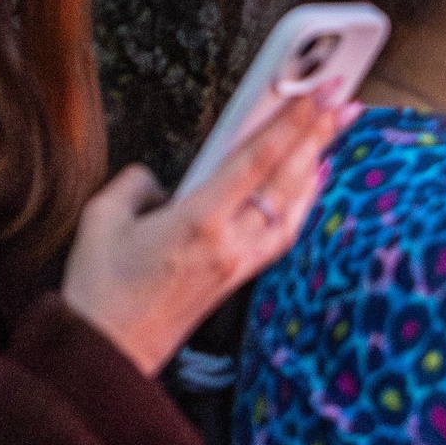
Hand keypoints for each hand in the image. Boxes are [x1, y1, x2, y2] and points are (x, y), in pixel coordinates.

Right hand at [62, 93, 351, 375]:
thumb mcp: (99, 220)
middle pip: (287, 178)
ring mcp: (240, 261)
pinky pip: (284, 232)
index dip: (293, 122)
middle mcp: (230, 241)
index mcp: (198, 221)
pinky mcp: (241, 276)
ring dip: (316, 164)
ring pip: (293, 206)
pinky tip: (310, 183)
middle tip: (347, 100)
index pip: (258, 160)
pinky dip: (302, 202)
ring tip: (336, 130)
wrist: (107, 351)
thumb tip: (156, 177)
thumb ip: (133, 184)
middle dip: (320, 133)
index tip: (318, 94)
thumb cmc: (98, 290)